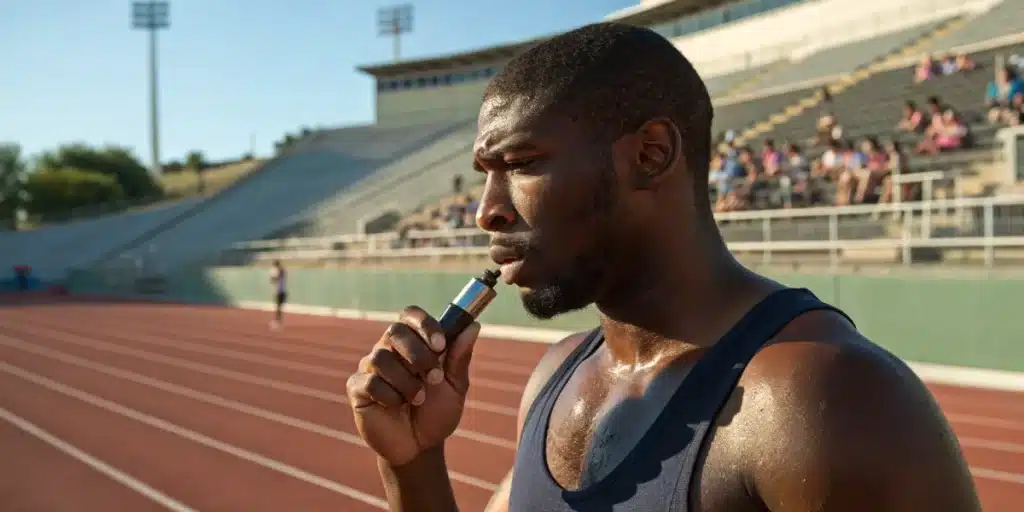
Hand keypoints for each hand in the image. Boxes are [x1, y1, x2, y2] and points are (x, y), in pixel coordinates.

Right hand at [347, 305, 480, 466]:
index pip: (411, 315)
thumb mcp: (455, 387)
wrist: (419, 447)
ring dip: (406, 381)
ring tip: (418, 399)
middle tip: (433, 377)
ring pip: (381, 358)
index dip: (425, 325)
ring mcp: (371, 368)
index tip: (440, 345)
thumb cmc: (436, 413)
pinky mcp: (358, 388)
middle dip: (417, 354)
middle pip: (394, 331)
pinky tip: (397, 406)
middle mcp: (389, 350)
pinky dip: (389, 396)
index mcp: (414, 343)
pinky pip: (369, 381)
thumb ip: (460, 358)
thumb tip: (473, 326)